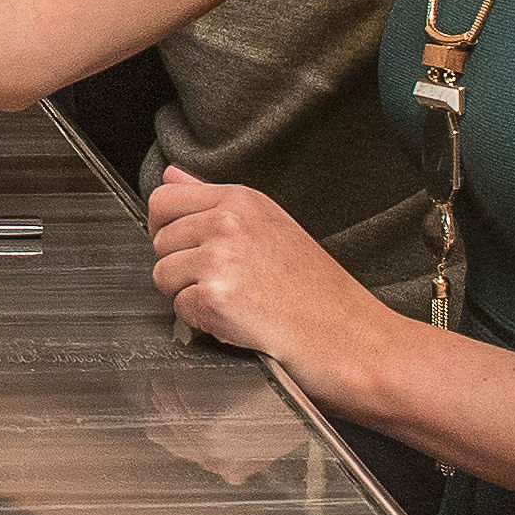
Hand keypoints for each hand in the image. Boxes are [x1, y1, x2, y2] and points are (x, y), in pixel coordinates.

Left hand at [145, 167, 390, 396]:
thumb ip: (213, 199)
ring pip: (163, 276)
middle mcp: (228, 222)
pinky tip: (241, 323)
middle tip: (229, 284)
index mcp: (241, 200)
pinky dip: (204, 324)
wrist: (356, 341)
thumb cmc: (319, 292)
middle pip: (159, 241)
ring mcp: (221, 259)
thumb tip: (172, 173)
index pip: (163, 199)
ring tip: (238, 303)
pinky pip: (179, 311)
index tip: (189, 249)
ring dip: (191, 297)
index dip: (166, 229)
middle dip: (182, 268)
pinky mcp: (216, 298)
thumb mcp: (270, 226)